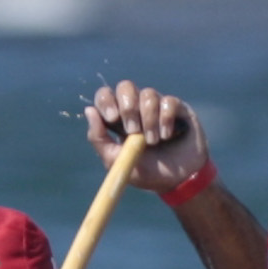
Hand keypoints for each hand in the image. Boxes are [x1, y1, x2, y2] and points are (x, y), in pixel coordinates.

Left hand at [86, 81, 208, 196]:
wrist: (178, 182)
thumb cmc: (147, 173)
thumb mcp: (117, 162)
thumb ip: (99, 139)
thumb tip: (89, 110)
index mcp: (119, 118)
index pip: (106, 95)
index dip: (106, 101)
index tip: (112, 118)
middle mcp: (137, 107)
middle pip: (125, 86)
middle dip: (128, 107)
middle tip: (133, 130)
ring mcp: (158, 106)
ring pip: (148, 94)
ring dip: (149, 120)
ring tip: (154, 142)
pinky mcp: (178, 108)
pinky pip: (169, 101)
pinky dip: (166, 119)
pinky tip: (168, 135)